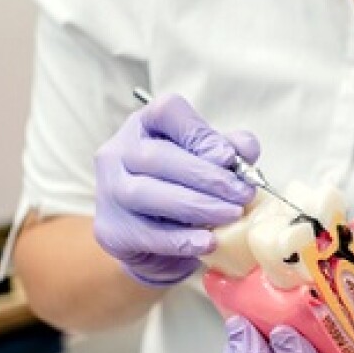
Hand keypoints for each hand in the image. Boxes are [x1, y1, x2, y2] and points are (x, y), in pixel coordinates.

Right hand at [93, 93, 259, 285]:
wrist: (156, 235)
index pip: (165, 111)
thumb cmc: (186, 183)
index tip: (228, 157)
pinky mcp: (111, 230)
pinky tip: (208, 240)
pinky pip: (146, 234)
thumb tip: (245, 150)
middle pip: (157, 157)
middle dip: (207, 177)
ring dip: (197, 206)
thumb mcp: (211, 158)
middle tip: (242, 193)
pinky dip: (181, 238)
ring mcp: (108, 191)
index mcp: (145, 124)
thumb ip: (231, 148)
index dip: (199, 132)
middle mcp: (118, 152)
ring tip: (232, 214)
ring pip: (147, 194)